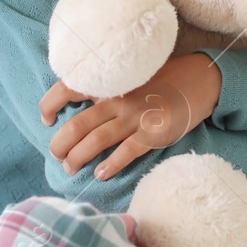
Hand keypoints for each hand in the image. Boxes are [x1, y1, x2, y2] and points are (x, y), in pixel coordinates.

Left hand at [42, 52, 221, 177]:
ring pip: (96, 140)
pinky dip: (110, 165)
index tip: (45, 119)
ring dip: (78, 157)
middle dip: (60, 145)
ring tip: (70, 167)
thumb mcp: (131, 73)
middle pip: (77, 125)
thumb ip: (108, 85)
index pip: (68, 88)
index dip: (50, 104)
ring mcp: (135, 117)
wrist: (200, 79)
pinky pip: (126, 152)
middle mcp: (118, 99)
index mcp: (110, 82)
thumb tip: (80, 102)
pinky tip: (100, 174)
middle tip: (56, 155)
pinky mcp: (153, 133)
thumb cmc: (163, 78)